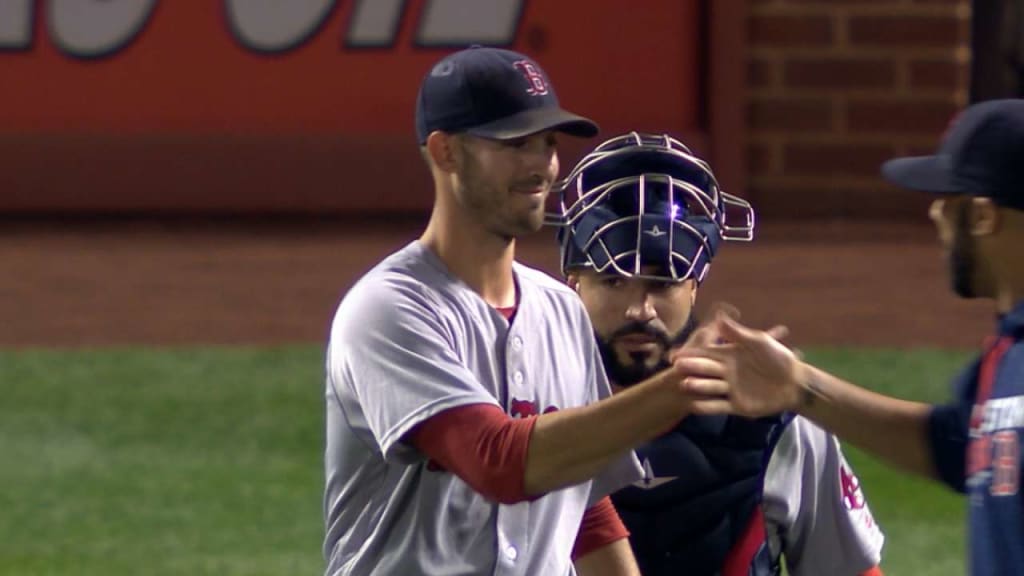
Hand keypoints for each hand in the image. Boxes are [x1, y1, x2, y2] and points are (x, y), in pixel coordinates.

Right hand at [673, 316, 803, 417]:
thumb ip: (737, 333)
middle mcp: (727, 373)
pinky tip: (695, 405)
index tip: (675, 355)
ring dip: (698, 385)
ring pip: (709, 387)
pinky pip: (718, 407)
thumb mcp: (758, 342)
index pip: (706, 354)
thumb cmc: (777, 359)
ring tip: (686, 385)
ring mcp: (731, 390)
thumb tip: (719, 316)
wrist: (795, 384)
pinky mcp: (737, 406)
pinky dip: (706, 407)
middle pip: (705, 370)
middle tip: (676, 367)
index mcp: (730, 356)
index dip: (691, 354)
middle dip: (691, 368)